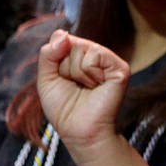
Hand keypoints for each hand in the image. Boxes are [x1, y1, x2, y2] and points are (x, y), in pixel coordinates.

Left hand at [37, 30, 129, 153]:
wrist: (79, 131)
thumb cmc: (64, 109)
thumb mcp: (46, 79)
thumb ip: (48, 53)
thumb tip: (64, 34)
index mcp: (79, 56)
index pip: (61, 38)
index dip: (55, 59)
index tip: (62, 79)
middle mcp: (94, 55)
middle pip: (69, 42)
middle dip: (65, 67)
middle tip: (75, 86)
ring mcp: (108, 60)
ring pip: (81, 48)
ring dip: (76, 72)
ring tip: (86, 88)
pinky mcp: (119, 67)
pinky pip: (94, 55)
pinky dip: (88, 73)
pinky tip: (96, 86)